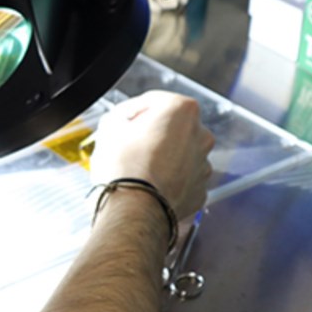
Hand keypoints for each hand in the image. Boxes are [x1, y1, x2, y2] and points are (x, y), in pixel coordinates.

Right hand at [90, 90, 213, 219]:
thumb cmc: (124, 169)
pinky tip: (148, 185)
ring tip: (137, 168)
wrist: (133, 211)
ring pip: (179, 154)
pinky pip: (181, 180)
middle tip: (128, 145)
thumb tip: (120, 123)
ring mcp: (202, 165)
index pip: (153, 101)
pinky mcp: (199, 191)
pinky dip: (168, 180)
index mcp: (182, 111)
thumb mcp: (109, 128)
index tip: (121, 122)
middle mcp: (200, 135)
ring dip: (161, 158)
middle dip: (152, 134)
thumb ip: (118, 117)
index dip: (132, 111)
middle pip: (172, 128)